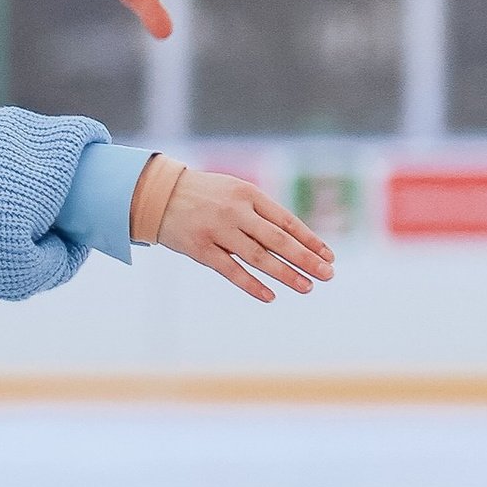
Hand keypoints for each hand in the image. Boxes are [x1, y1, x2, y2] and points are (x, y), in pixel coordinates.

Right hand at [154, 167, 333, 304]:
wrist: (158, 195)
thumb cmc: (205, 195)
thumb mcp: (235, 191)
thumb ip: (261, 212)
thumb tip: (295, 240)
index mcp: (248, 194)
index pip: (287, 221)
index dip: (310, 240)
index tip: (328, 256)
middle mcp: (235, 211)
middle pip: (278, 240)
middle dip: (306, 259)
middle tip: (327, 274)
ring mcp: (218, 230)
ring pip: (258, 257)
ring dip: (285, 274)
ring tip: (307, 287)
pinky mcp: (200, 249)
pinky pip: (231, 270)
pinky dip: (252, 284)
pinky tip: (271, 296)